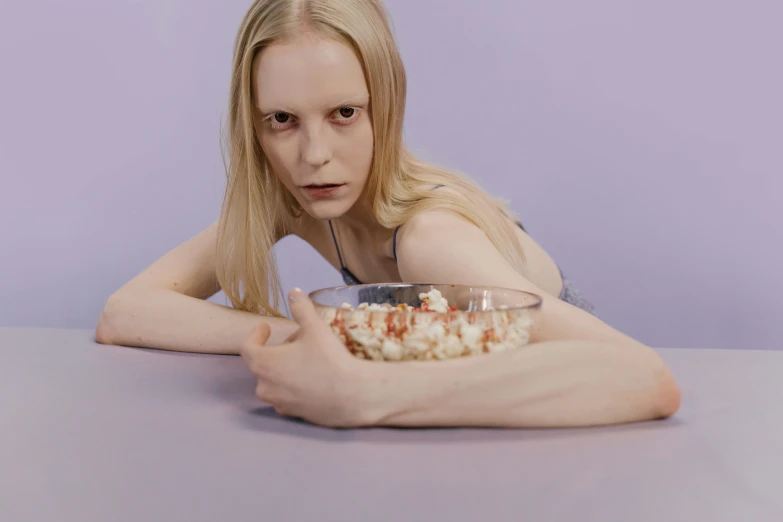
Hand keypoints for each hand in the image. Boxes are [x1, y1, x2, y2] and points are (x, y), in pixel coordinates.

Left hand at [240, 288, 376, 427]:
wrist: (352, 396)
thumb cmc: (329, 359)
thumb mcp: (315, 328)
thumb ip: (301, 308)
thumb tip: (293, 292)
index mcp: (264, 363)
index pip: (248, 348)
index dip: (256, 335)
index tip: (266, 328)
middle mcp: (265, 386)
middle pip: (261, 365)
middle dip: (274, 351)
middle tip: (294, 341)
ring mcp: (279, 403)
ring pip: (273, 383)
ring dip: (282, 370)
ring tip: (302, 361)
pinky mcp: (294, 415)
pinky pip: (286, 397)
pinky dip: (292, 387)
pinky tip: (310, 381)